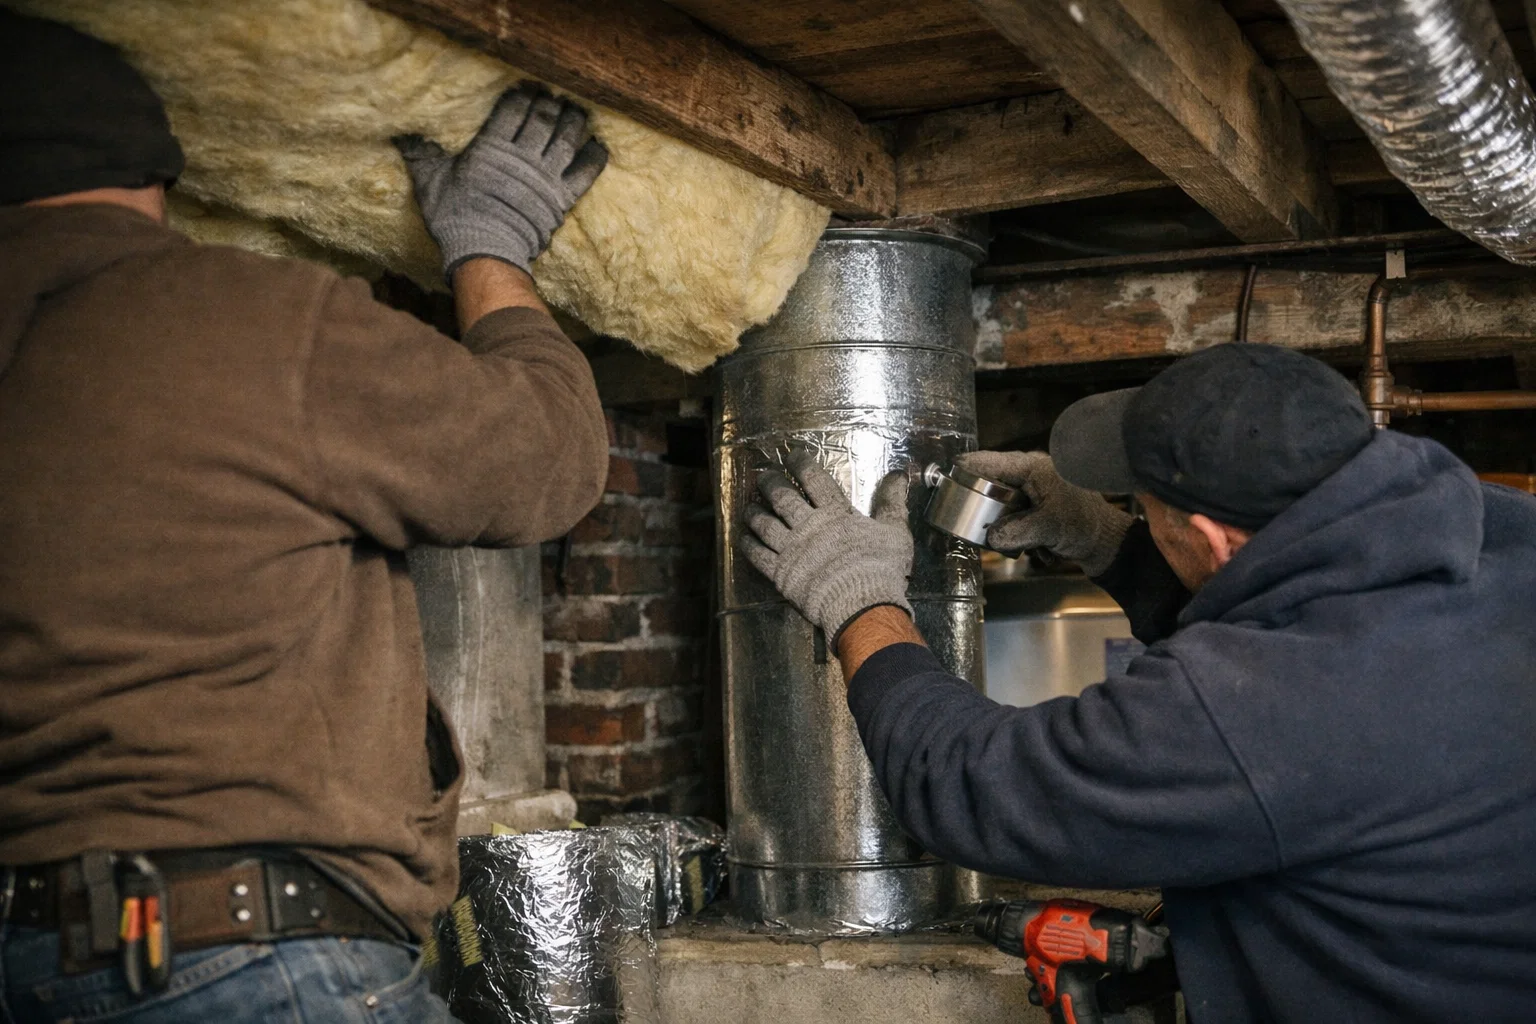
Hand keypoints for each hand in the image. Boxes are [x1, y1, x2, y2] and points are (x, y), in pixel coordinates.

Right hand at [394, 83, 607, 281]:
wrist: (484, 253)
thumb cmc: (453, 217)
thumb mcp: (430, 183)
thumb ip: (421, 155)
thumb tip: (400, 135)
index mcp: (491, 149)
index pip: (513, 111)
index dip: (522, 96)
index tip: (527, 88)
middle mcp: (522, 158)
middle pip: (542, 120)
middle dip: (549, 104)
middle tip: (554, 96)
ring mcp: (545, 178)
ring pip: (566, 140)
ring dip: (574, 123)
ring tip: (577, 112)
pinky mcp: (562, 199)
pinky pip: (585, 174)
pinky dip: (594, 158)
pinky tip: (598, 145)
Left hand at [740, 453, 913, 650]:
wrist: (861, 602)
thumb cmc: (881, 567)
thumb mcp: (894, 531)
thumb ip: (892, 502)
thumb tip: (898, 474)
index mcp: (835, 513)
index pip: (815, 480)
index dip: (801, 465)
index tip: (790, 456)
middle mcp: (809, 526)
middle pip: (784, 498)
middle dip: (771, 484)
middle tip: (762, 476)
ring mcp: (792, 549)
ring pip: (766, 525)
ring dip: (755, 513)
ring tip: (749, 506)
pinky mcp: (781, 573)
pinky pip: (759, 556)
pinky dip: (749, 546)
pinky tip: (743, 538)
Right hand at [955, 451, 1131, 576]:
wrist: (1106, 543)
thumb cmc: (1083, 527)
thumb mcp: (1047, 528)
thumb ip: (1014, 532)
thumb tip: (989, 537)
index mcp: (1033, 468)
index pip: (990, 462)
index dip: (966, 467)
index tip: (945, 474)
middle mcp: (1031, 473)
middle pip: (991, 484)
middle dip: (988, 508)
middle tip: (984, 526)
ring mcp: (1033, 488)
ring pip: (1000, 503)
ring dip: (1006, 526)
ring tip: (1026, 542)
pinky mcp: (1035, 504)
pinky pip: (1012, 514)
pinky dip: (1017, 531)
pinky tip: (1036, 545)